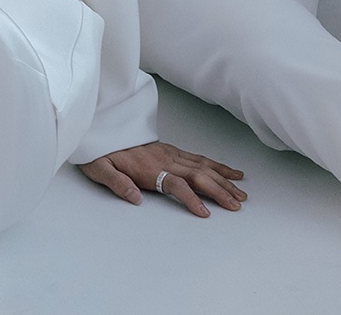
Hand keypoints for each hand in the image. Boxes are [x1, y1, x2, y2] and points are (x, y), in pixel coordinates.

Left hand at [78, 140, 245, 216]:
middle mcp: (164, 160)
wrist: (101, 127)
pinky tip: (232, 173)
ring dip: (223, 181)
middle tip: (236, 205)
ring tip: (241, 194)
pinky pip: (200, 158)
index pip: (175, 184)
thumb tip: (135, 198)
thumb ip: (117, 183)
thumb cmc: (100, 152)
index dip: (191, 198)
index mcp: (148, 168)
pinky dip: (218, 166)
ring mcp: (171, 154)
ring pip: (203, 167)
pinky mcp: (173, 150)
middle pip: (197, 176)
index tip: (205, 212)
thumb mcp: (99, 169)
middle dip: (219, 191)